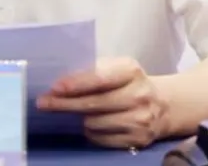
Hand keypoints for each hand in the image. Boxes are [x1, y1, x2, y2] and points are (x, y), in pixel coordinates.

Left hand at [37, 57, 168, 149]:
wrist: (163, 104)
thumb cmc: (128, 82)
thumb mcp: (117, 68)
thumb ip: (92, 71)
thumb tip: (59, 83)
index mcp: (131, 70)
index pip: (100, 78)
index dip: (76, 84)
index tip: (55, 88)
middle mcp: (139, 95)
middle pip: (94, 104)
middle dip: (65, 104)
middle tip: (43, 103)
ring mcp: (140, 120)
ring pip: (95, 123)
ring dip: (78, 119)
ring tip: (69, 113)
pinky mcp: (138, 140)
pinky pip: (102, 139)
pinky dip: (90, 132)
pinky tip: (87, 124)